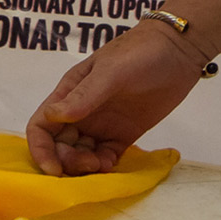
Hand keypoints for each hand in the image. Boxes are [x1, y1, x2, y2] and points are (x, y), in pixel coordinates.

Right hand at [26, 26, 205, 175]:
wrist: (178, 50)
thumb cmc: (140, 53)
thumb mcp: (111, 72)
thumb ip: (84, 95)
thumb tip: (52, 116)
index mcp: (69, 93)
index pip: (42, 126)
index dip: (41, 150)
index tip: (53, 169)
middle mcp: (81, 112)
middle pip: (59, 146)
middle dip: (66, 161)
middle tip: (89, 164)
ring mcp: (102, 124)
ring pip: (81, 155)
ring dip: (84, 166)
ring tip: (102, 165)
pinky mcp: (124, 134)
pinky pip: (106, 156)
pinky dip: (104, 166)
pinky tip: (111, 166)